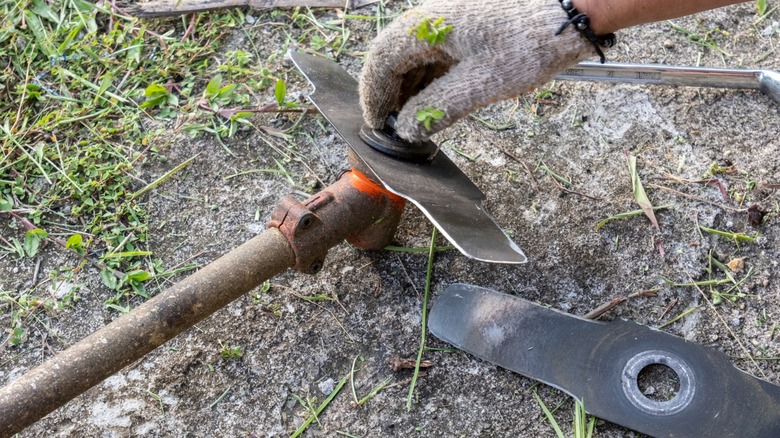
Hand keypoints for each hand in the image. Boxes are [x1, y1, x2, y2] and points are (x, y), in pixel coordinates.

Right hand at [359, 0, 597, 141]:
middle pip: (392, 58)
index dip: (374, 95)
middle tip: (390, 127)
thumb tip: (408, 130)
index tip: (376, 124)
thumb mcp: (478, 85)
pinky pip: (432, 57)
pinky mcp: (463, 33)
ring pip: (412, 59)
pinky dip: (426, 81)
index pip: (382, 60)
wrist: (567, 20)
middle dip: (388, 94)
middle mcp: (431, 21)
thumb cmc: (526, 46)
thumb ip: (437, 108)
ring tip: (409, 121)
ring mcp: (447, 25)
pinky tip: (430, 103)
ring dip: (407, 90)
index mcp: (427, 26)